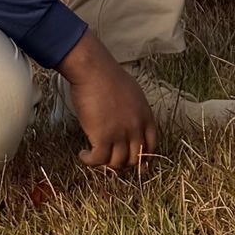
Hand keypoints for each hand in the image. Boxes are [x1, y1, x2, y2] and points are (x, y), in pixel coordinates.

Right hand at [60, 30, 157, 173]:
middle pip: (135, 158)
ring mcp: (120, 134)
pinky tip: (83, 154)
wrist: (94, 71)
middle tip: (109, 158)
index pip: (151, 146)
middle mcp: (136, 128)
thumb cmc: (108, 77)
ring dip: (105, 163)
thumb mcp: (133, 94)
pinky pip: (99, 160)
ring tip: (94, 156)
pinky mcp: (102, 137)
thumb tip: (129, 121)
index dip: (143, 156)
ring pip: (117, 162)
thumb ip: (135, 110)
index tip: (133, 160)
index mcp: (146, 116)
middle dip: (123, 162)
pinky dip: (90, 161)